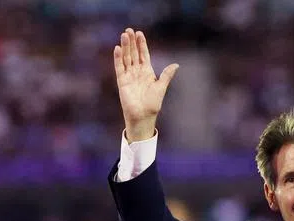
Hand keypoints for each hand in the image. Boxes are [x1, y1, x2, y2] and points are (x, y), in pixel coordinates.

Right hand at [114, 28, 178, 142]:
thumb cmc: (153, 104)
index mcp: (147, 72)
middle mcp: (137, 72)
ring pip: (126, 58)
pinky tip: (117, 48)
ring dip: (125, 47)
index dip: (141, 44)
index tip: (139, 33)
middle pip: (133, 53)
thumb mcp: (161, 87)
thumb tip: (176, 65)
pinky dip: (118, 58)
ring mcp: (129, 76)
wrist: (143, 116)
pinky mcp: (122, 81)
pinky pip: (119, 67)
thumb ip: (166, 75)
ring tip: (124, 35)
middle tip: (129, 30)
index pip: (143, 54)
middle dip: (132, 42)